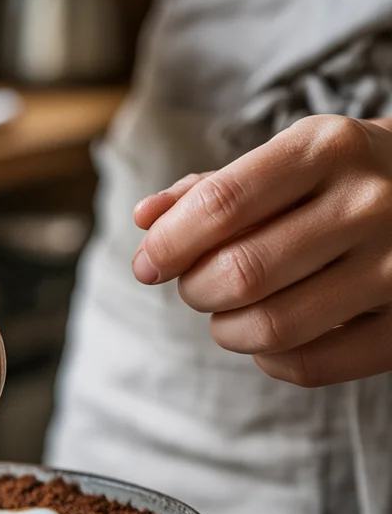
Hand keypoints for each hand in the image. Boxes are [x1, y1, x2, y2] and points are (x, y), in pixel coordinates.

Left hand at [131, 115, 391, 386]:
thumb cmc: (341, 181)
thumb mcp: (287, 161)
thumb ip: (212, 189)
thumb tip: (145, 218)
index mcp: (327, 148)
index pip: (222, 203)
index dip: (169, 244)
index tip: (147, 265)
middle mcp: (369, 203)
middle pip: (240, 273)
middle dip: (196, 290)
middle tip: (198, 287)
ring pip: (272, 327)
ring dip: (227, 331)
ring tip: (230, 315)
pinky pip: (312, 366)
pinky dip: (271, 361)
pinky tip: (271, 341)